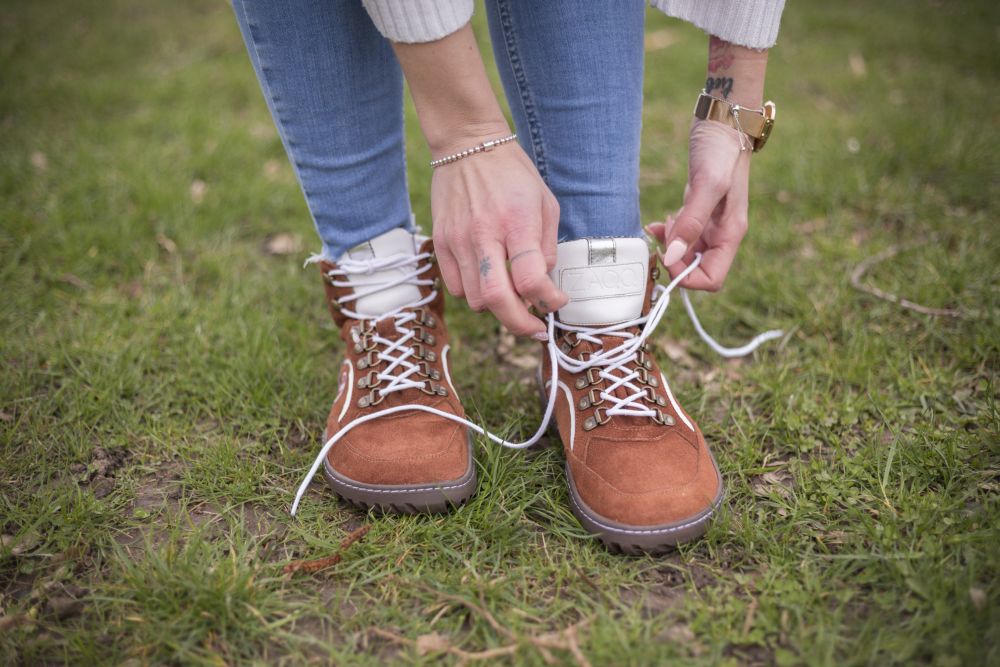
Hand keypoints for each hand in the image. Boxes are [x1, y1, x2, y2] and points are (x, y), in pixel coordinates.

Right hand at [431, 140, 566, 338]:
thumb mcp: (545, 203)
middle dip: (520, 325)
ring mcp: (457, 240)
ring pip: (475, 300)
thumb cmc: (513, 175)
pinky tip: (488, 279)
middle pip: (497, 300)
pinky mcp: (440, 242)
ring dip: (498, 307)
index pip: (531, 279)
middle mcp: (484, 234)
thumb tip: (543, 284)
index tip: (557, 302)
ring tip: (512, 296)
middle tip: (536, 328)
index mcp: (516, 222)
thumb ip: (547, 247)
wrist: (468, 147)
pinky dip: (474, 294)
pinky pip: (455, 287)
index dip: (549, 301)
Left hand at [648, 118, 750, 291]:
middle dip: (675, 261)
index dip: (687, 276)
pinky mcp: (699, 212)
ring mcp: (711, 224)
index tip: (667, 257)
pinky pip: (682, 236)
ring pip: (687, 253)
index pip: (712, 279)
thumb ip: (691, 223)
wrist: (723, 119)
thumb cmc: (720, 148)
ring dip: (669, 247)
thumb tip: (671, 258)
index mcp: (731, 233)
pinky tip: (658, 223)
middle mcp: (722, 233)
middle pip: (697, 269)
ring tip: (661, 225)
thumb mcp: (707, 184)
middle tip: (661, 239)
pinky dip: (668, 234)